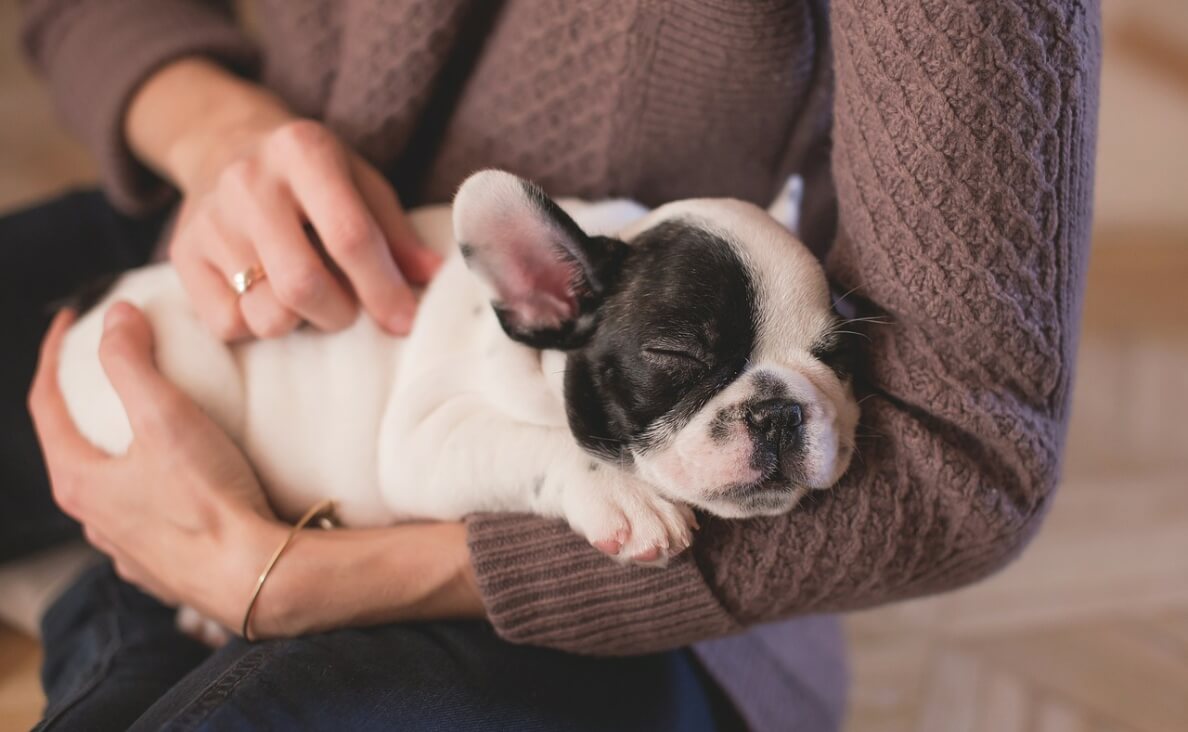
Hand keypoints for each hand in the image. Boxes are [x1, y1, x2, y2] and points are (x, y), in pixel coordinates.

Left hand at [29, 305, 484, 635]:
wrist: (255, 576)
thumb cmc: (208, 500)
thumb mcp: (166, 417)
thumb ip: (133, 362)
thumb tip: (116, 315)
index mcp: (79, 481)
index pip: (45, 405)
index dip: (54, 355)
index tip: (71, 321)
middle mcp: (93, 520)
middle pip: (74, 447)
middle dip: (87, 404)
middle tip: (112, 370)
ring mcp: (127, 548)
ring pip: (111, 488)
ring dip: (120, 451)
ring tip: (151, 425)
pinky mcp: (163, 567)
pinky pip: (146, 518)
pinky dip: (152, 488)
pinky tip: (181, 482)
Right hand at [128, 59, 440, 340]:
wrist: (222, 143)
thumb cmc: (310, 174)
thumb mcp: (360, 182)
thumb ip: (396, 233)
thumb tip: (435, 277)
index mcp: (303, 151)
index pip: (349, 236)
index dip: (382, 288)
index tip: (404, 321)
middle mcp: (248, 181)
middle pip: (302, 285)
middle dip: (340, 313)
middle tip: (349, 308)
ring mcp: (209, 219)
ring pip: (266, 314)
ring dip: (300, 322)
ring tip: (307, 296)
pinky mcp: (182, 254)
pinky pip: (228, 325)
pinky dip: (257, 324)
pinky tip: (266, 295)